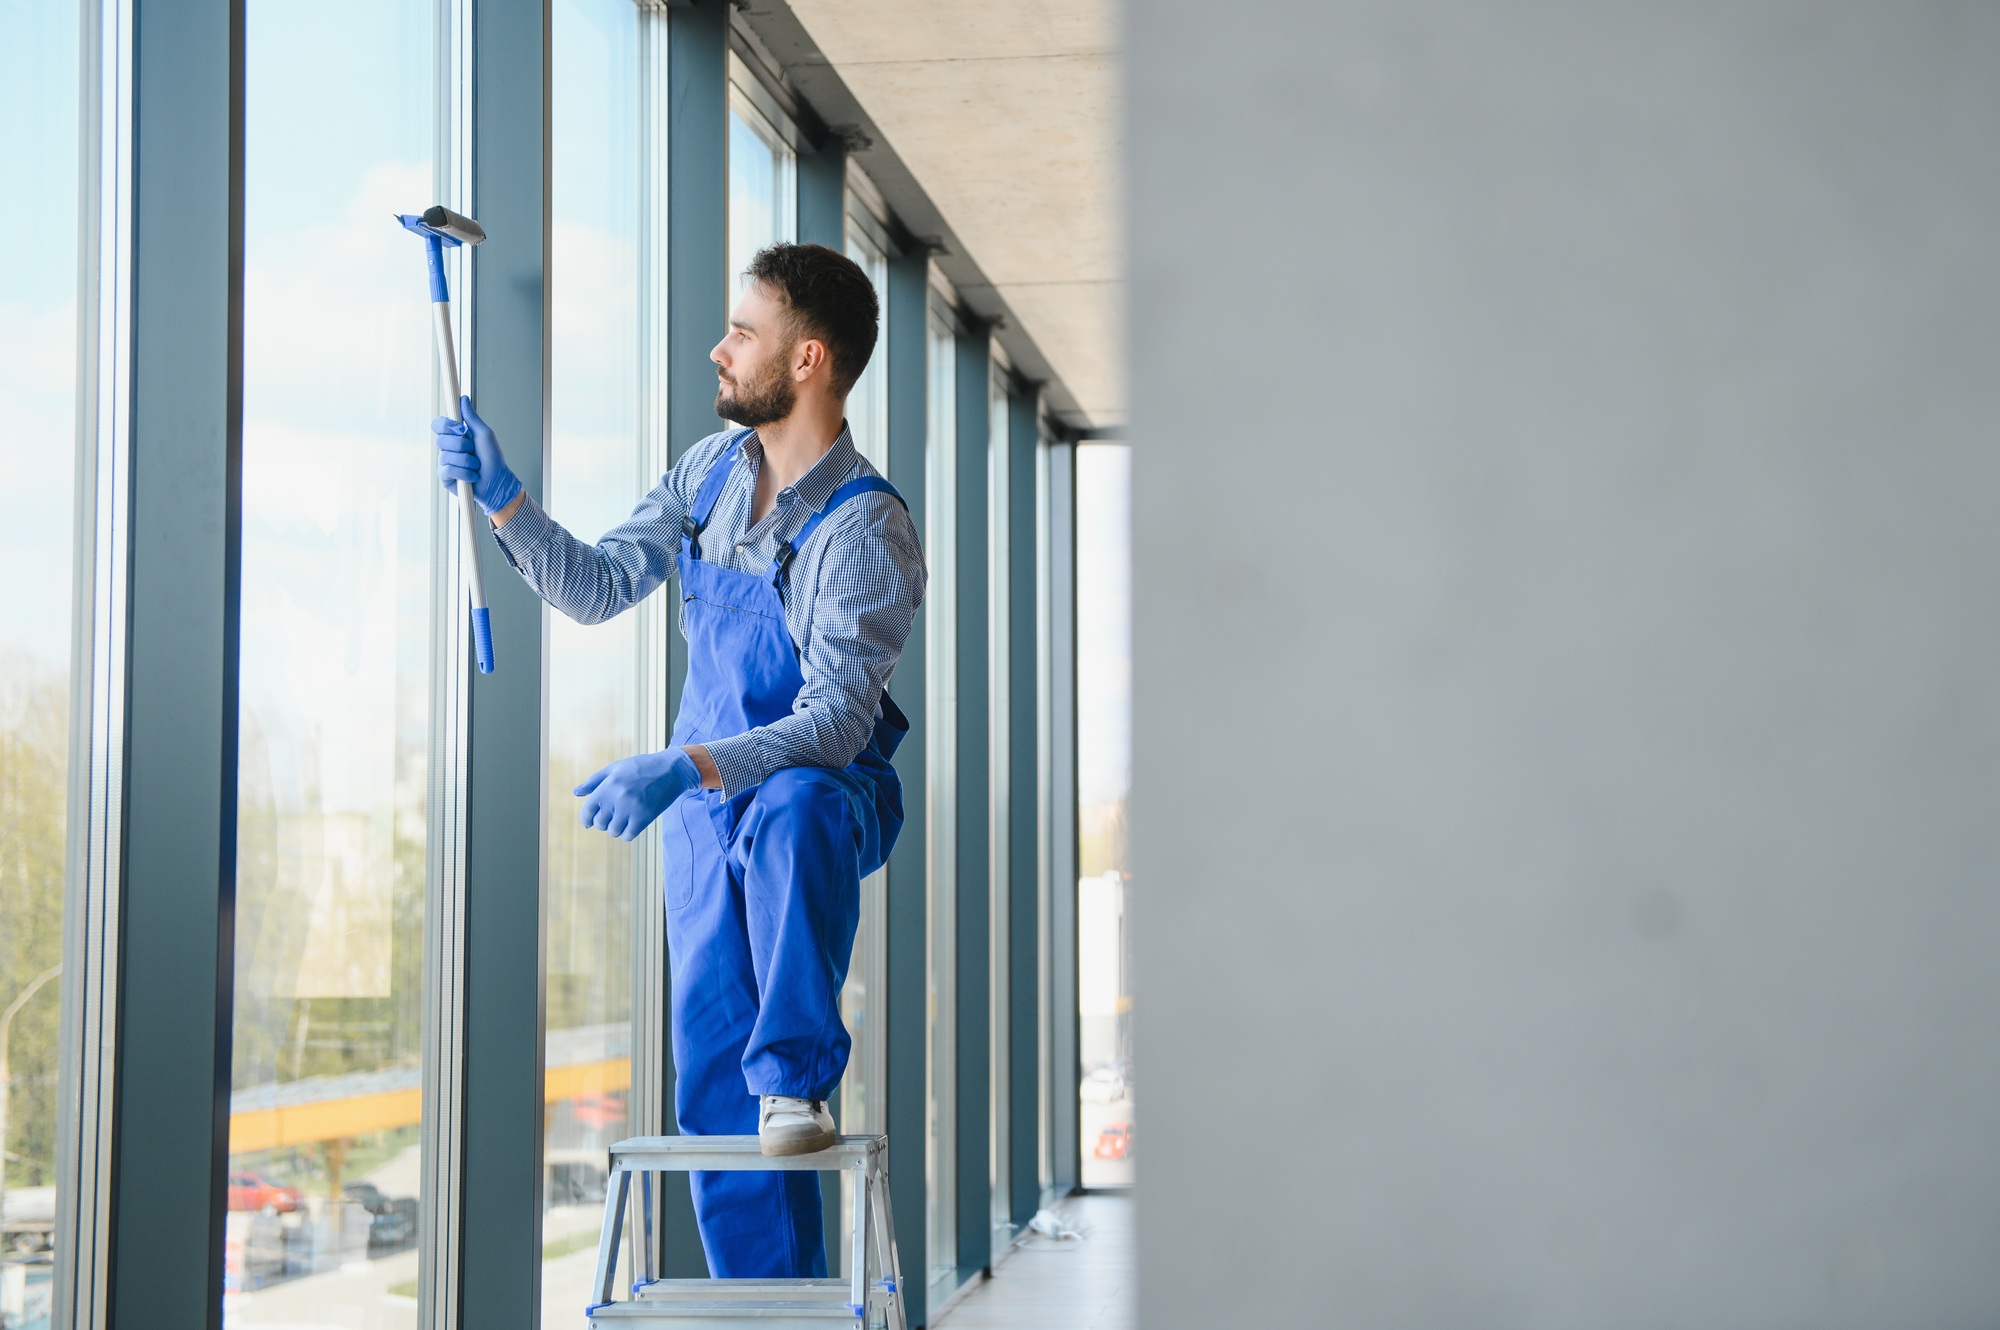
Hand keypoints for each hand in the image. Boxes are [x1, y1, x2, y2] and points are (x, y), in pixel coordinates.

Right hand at [432, 396, 522, 514]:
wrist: (497, 482)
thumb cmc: (493, 459)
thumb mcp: (484, 434)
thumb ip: (471, 418)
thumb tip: (462, 398)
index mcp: (455, 436)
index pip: (438, 424)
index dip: (447, 426)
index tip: (461, 430)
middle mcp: (447, 448)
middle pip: (441, 440)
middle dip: (462, 445)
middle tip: (474, 450)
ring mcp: (445, 463)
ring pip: (446, 456)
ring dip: (467, 461)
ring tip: (476, 466)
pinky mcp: (445, 478)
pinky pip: (448, 470)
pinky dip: (464, 473)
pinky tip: (472, 476)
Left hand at [574, 748, 702, 840]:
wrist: (671, 769)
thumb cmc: (640, 767)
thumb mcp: (615, 768)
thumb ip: (594, 781)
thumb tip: (576, 793)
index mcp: (607, 786)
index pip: (588, 810)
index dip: (586, 819)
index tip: (589, 822)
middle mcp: (617, 798)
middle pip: (600, 823)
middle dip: (603, 823)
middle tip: (612, 817)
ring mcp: (631, 808)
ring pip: (614, 831)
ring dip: (616, 828)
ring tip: (623, 819)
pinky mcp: (645, 817)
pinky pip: (628, 835)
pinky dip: (628, 833)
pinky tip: (632, 824)